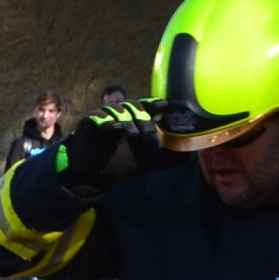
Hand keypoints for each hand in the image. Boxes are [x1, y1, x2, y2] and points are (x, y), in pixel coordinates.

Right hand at [58, 99, 181, 190]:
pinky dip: (108, 121)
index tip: (165, 105)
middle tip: (150, 136)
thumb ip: (168, 157)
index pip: (147, 107)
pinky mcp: (89, 123)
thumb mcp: (148, 162)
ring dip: (128, 121)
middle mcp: (121, 115)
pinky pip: (99, 117)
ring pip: (118, 110)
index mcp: (135, 120)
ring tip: (133, 134)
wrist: (93, 175)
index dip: (156, 104)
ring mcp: (104, 117)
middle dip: (144, 119)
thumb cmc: (121, 163)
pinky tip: (115, 128)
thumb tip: (189, 154)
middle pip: (135, 107)